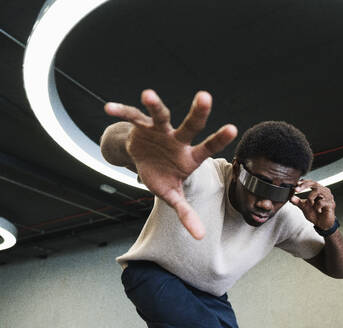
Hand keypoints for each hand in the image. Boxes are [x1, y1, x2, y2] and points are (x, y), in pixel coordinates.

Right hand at [104, 89, 236, 239]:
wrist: (144, 159)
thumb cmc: (163, 176)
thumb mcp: (173, 195)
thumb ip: (186, 212)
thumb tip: (200, 236)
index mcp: (189, 157)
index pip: (207, 148)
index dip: (218, 140)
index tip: (232, 128)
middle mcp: (178, 140)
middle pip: (189, 125)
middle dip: (197, 112)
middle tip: (205, 96)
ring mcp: (160, 130)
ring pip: (161, 115)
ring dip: (155, 105)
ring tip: (147, 94)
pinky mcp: (142, 125)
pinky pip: (132, 117)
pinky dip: (121, 112)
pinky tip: (108, 108)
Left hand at [290, 180, 335, 229]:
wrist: (322, 224)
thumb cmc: (315, 214)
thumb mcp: (304, 207)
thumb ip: (298, 202)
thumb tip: (290, 197)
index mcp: (318, 190)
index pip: (311, 182)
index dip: (303, 182)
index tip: (296, 184)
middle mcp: (324, 192)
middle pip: (314, 183)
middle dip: (304, 186)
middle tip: (297, 190)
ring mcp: (329, 197)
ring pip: (318, 191)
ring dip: (310, 197)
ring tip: (310, 204)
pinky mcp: (331, 204)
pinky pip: (321, 202)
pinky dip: (316, 207)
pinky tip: (318, 211)